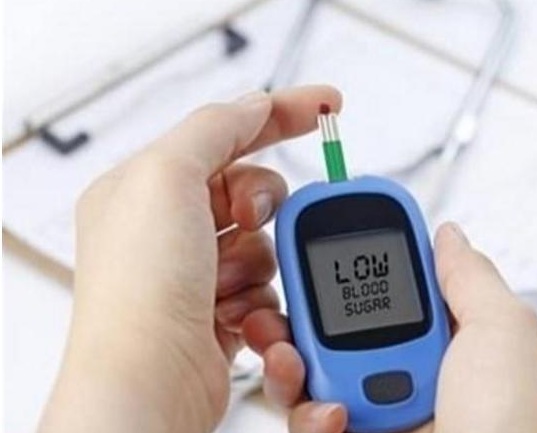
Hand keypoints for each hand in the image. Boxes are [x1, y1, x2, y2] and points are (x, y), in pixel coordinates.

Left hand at [39, 86, 341, 432]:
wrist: (152, 382)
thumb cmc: (141, 290)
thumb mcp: (167, 177)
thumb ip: (215, 129)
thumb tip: (255, 105)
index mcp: (145, 187)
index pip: (223, 132)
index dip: (280, 114)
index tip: (328, 107)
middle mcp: (167, 230)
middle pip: (250, 190)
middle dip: (264, 206)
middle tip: (251, 218)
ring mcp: (193, 274)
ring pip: (266, 243)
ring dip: (261, 262)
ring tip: (230, 284)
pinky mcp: (217, 313)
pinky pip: (266, 287)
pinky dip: (261, 299)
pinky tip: (236, 315)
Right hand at [242, 223, 536, 432]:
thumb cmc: (517, 426)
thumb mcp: (504, 331)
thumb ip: (468, 277)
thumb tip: (448, 236)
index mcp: (455, 342)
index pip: (396, 289)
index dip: (359, 264)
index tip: (324, 243)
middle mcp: (417, 377)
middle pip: (341, 331)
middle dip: (304, 313)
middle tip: (283, 304)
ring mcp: (384, 417)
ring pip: (314, 377)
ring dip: (293, 363)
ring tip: (293, 359)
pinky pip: (311, 424)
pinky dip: (310, 417)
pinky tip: (333, 415)